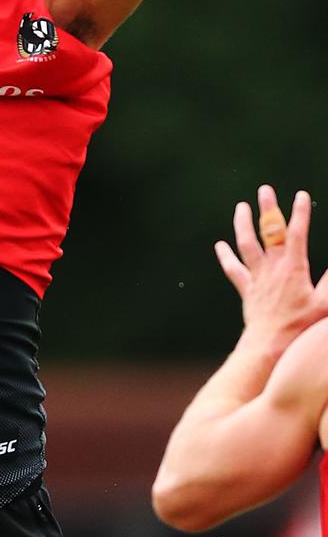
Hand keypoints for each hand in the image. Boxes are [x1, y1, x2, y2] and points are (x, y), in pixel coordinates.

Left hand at [215, 186, 327, 351]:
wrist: (270, 346)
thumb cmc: (300, 328)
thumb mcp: (325, 305)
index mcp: (294, 268)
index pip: (297, 233)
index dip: (300, 213)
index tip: (301, 195)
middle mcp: (273, 268)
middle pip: (269, 232)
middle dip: (268, 209)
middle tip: (265, 190)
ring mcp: (257, 277)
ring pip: (247, 244)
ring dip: (243, 224)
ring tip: (241, 207)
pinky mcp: (247, 290)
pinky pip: (234, 270)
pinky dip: (226, 257)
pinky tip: (220, 245)